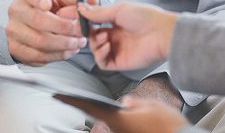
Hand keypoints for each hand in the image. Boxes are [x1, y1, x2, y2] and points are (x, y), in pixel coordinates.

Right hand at [6, 0, 86, 64]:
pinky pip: (39, 56)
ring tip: (78, 42)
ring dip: (64, 44)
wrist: (28, 23)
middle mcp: (16, 10)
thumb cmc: (46, 9)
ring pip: (40, 41)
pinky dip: (58, 55)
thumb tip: (92, 0)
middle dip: (64, 28)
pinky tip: (68, 50)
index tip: (48, 4)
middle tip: (80, 31)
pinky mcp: (16, 48)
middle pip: (38, 20)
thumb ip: (76, 0)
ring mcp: (13, 30)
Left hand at [58, 94, 188, 132]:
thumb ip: (135, 102)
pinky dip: (122, 121)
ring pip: (113, 122)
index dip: (70, 100)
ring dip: (111, 116)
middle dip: (91, 107)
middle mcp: (117, 130)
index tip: (55, 95)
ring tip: (127, 109)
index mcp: (117, 119)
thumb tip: (125, 103)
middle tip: (78, 98)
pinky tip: (135, 118)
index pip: (88, 106)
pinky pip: (123, 128)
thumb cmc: (168, 127)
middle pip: (99, 116)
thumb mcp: (152, 107)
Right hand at [79, 2, 177, 70]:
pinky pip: (103, 63)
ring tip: (103, 37)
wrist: (161, 33)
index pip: (97, 23)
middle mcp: (117, 36)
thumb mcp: (118, 10)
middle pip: (94, 37)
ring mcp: (118, 49)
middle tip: (89, 28)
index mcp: (117, 22)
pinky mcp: (120, 62)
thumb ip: (98, 12)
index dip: (88, 21)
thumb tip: (82, 8)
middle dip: (89, 33)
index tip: (82, 15)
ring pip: (96, 50)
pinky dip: (100, 55)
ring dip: (95, 43)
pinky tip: (106, 46)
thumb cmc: (146, 18)